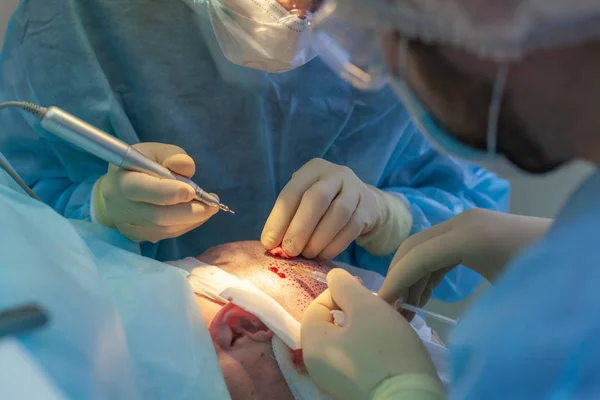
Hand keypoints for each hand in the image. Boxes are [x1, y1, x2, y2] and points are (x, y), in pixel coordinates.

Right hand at [93, 143, 218, 242]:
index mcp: (123, 180)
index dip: (169, 193)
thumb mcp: (153, 151)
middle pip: (158, 215)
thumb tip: (187, 168)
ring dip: (193, 219)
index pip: (143, 190)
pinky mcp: (139, 236)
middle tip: (212, 204)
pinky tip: (198, 214)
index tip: (192, 191)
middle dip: (190, 211)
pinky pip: (167, 234)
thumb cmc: (139, 166)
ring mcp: (130, 225)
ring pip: (166, 228)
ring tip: (210, 207)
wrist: (117, 189)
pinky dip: (187, 225)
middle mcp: (123, 207)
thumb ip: (172, 155)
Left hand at [261, 158, 410, 259]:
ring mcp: (355, 190)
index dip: (278, 219)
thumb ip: (289, 218)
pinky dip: (334, 245)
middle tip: (289, 251)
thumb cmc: (324, 204)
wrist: (363, 203)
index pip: (292, 192)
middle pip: (316, 198)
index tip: (268, 243)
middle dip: (300, 228)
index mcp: (313, 170)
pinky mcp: (368, 209)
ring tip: (307, 254)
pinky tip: (323, 255)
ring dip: (318, 239)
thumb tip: (272, 244)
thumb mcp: (304, 201)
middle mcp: (336, 175)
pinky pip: (351, 228)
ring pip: (338, 214)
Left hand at [301, 269, 438, 399]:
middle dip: (353, 311)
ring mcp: (334, 382)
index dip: (339, 292)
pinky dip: (367, 349)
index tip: (366, 292)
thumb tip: (333, 277)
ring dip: (363, 329)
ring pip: (344, 342)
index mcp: (312, 345)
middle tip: (379, 309)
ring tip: (387, 327)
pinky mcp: (352, 391)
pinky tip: (388, 348)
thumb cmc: (386, 349)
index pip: (316, 306)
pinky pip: (354, 361)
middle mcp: (316, 366)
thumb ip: (345, 287)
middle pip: (330, 325)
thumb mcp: (366, 307)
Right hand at [378, 208, 552, 311]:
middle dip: (396, 275)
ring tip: (404, 306)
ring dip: (410, 274)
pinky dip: (426, 270)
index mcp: (468, 236)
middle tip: (387, 306)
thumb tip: (432, 322)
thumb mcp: (507, 294)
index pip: (417, 256)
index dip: (395, 281)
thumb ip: (468, 308)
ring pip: (423, 246)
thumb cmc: (543, 272)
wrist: (578, 251)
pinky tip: (423, 294)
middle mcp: (461, 222)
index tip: (381, 306)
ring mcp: (466, 224)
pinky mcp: (472, 230)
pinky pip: (438, 248)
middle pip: (413, 246)